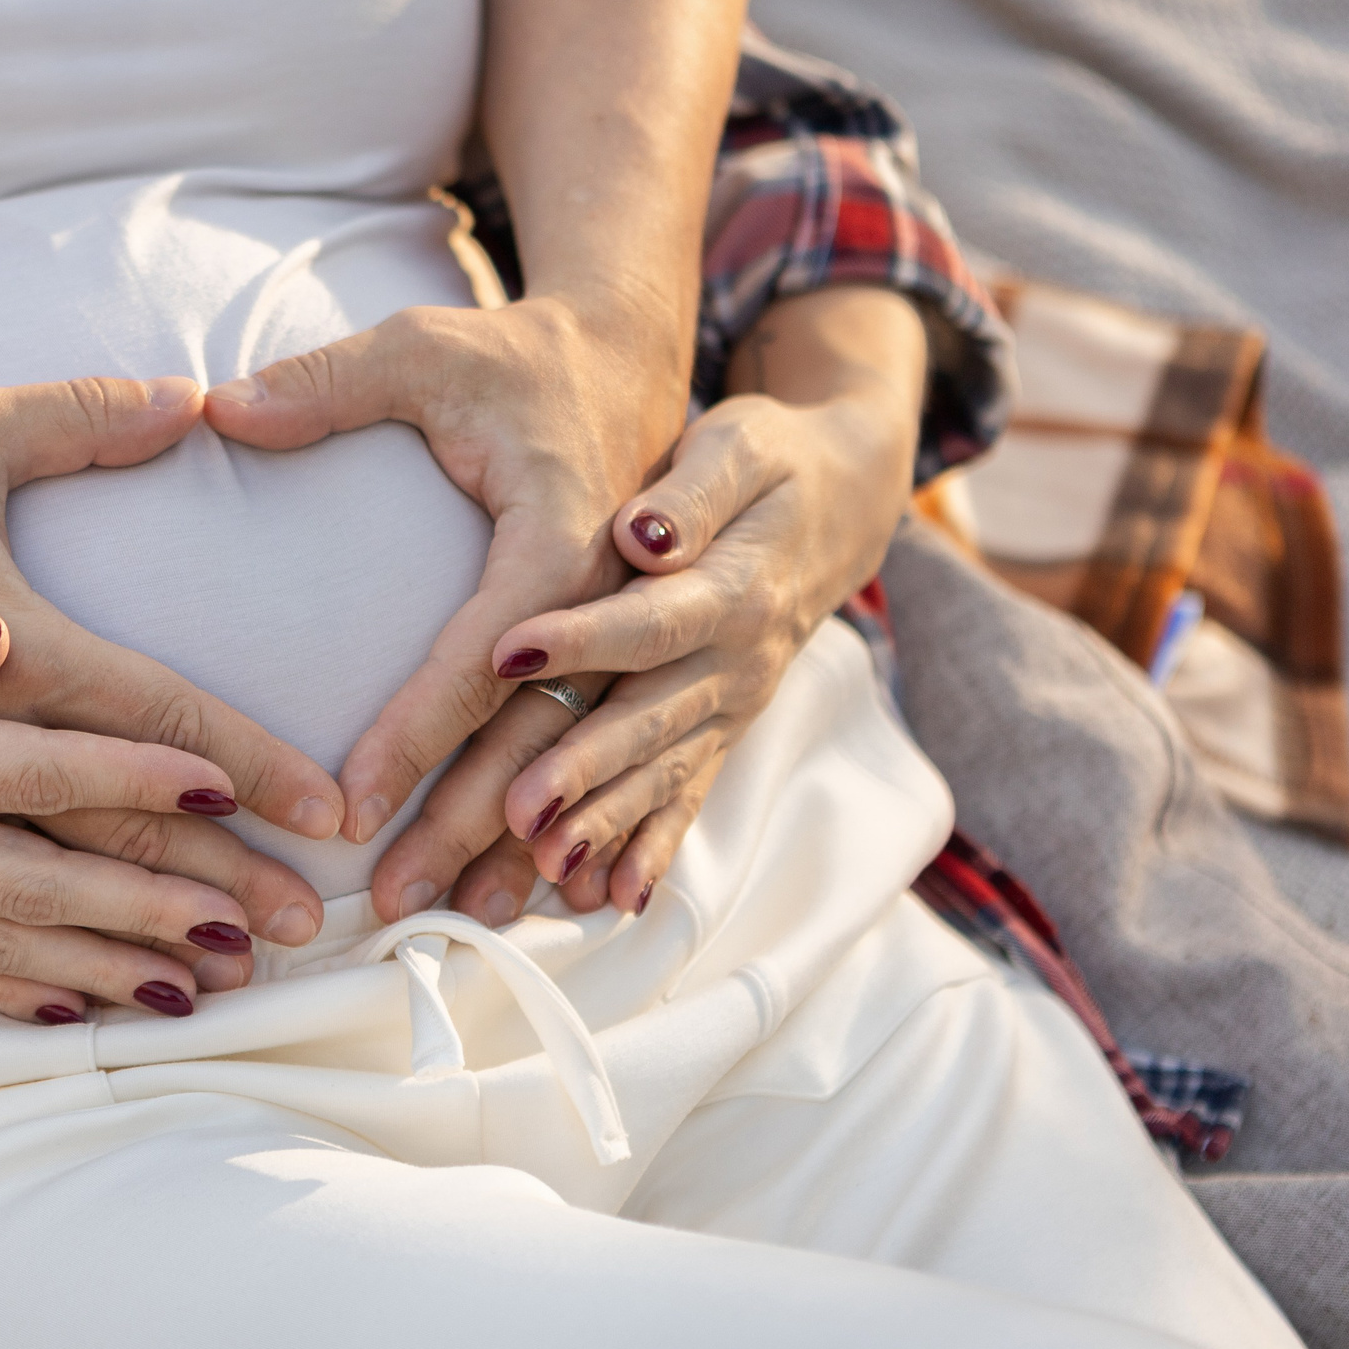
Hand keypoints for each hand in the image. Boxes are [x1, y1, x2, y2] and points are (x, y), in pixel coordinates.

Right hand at [0, 593, 301, 1019]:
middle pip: (44, 883)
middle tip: (263, 930)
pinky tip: (74, 1013)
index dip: (139, 778)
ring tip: (203, 988)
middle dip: (161, 907)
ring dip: (108, 969)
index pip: (34, 770)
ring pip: (5, 949)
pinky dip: (15, 1002)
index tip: (232, 789)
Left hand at [204, 292, 689, 848]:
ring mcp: (632, 634)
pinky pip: (614, 755)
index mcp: (560, 536)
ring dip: (523, 845)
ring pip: (577, 762)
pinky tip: (547, 889)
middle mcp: (607, 599)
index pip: (481, 656)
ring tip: (460, 915)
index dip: (417, 731)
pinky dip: (585, 825)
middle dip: (466, 823)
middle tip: (394, 896)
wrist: (625, 359)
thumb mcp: (424, 349)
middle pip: (533, 736)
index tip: (354, 800)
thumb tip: (217, 409)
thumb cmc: (513, 358)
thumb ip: (327, 384)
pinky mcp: (635, 651)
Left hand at [362, 286, 928, 921]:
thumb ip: (691, 491)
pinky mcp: (721, 728)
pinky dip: (650, 852)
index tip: (506, 653)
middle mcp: (737, 659)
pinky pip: (686, 798)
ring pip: (660, 776)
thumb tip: (642, 532)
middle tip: (511, 812)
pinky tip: (608, 902)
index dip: (582, 639)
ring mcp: (732, 704)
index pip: (648, 619)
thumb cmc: (768, 459)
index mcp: (732, 585)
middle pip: (646, 722)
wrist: (842, 499)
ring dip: (601, 829)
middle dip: (579, 774)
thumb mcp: (738, 446)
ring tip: (535, 873)